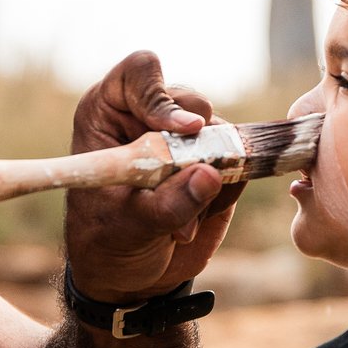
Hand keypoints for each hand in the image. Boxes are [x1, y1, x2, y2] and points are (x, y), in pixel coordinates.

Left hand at [65, 50, 244, 300]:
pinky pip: (238, 162)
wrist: (128, 275)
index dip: (162, 95)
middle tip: (188, 180)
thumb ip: (170, 202)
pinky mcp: (213, 161)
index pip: (140, 72)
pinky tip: (194, 221)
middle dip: (197, 144)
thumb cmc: (110, 242)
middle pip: (191, 99)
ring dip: (210, 177)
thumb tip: (211, 173)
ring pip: (220, 132)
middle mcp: (148, 116)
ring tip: (181, 221)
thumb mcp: (132, 226)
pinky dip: (225, 192)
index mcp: (109, 113)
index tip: (183, 129)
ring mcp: (184, 139)